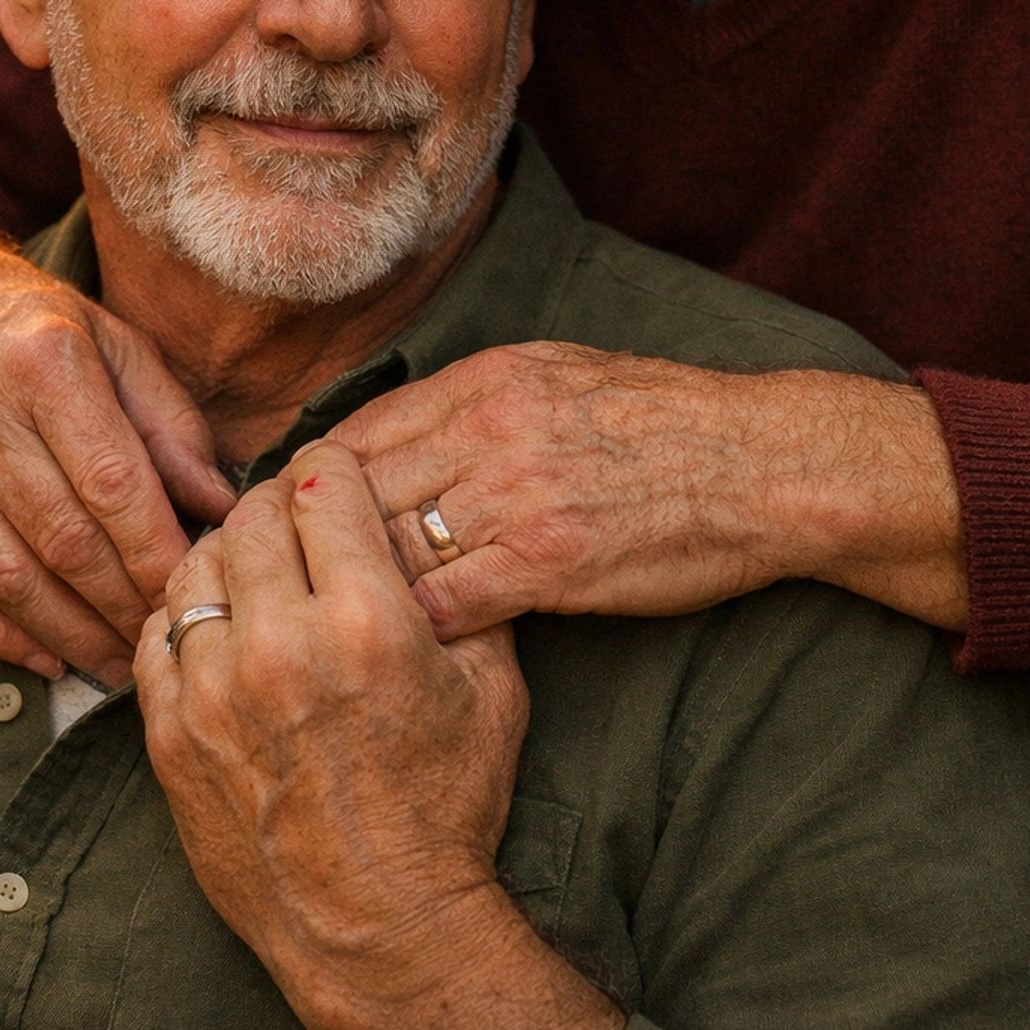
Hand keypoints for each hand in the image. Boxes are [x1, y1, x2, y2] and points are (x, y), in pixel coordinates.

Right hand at [0, 202, 234, 679]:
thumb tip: (221, 505)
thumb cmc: (26, 318)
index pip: (114, 484)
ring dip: (70, 635)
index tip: (196, 591)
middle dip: (123, 605)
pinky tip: (48, 657)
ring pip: (6, 577)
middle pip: (63, 541)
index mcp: (44, 364)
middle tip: (167, 639)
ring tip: (119, 663)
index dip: (158, 552)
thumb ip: (169, 421)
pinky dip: (0, 635)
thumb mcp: (111, 339)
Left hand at [138, 440, 527, 976]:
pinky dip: (184, 618)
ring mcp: (213, 691)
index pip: (322, 485)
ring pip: (196, 565)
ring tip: (257, 577)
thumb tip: (436, 529)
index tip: (338, 483)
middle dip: (281, 508)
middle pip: (253, 514)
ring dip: (229, 558)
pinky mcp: (169, 735)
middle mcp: (280, 645)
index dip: (334, 471)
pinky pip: (154, 634)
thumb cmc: (445, 809)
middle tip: (298, 526)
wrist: (377, 927)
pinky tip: (218, 631)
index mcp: (366, 620)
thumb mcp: (494, 690)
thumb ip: (466, 595)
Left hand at [329, 342, 968, 638]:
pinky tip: (384, 655)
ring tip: (310, 634)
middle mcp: (488, 427)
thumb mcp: (563, 374)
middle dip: (306, 545)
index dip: (307, 485)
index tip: (275, 524)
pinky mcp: (548, 561)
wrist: (761, 463)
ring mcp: (516, 494)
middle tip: (268, 592)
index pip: (359, 431)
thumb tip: (405, 425)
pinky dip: (407, 626)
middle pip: (356, 488)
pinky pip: (446, 597)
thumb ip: (478, 399)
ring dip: (345, 593)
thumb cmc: (670, 423)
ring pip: (389, 545)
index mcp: (488, 380)